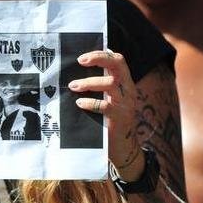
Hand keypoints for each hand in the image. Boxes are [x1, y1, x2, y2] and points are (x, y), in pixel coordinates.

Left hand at [69, 49, 148, 179]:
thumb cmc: (109, 120)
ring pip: (110, 83)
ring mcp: (125, 104)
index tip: (82, 57)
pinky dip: (89, 102)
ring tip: (73, 86)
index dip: (101, 54)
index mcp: (125, 83)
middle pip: (118, 65)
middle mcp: (128, 90)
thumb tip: (78, 70)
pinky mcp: (120, 118)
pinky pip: (104, 106)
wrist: (122, 147)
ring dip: (89, 82)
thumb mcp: (109, 99)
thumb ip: (100, 86)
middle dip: (99, 59)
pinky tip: (79, 104)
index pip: (118, 60)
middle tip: (80, 61)